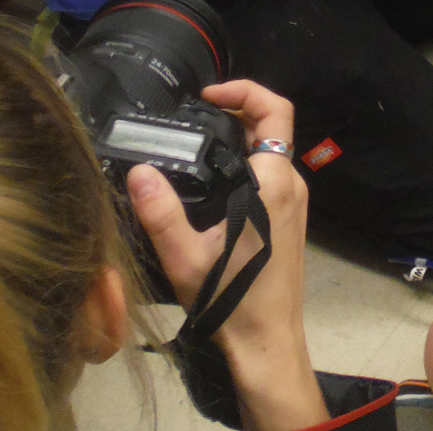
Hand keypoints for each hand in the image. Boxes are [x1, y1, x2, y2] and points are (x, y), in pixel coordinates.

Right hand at [128, 80, 325, 430]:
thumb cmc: (230, 299)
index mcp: (273, 183)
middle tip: (196, 115)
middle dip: (235, 112)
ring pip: (270, 152)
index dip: (245, 90)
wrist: (266, 341)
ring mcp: (294, 203)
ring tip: (198, 141)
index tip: (209, 95)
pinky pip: (270, 175)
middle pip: (271, 127)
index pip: (275, 112)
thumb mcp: (183, 255)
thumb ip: (159, 210)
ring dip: (239, 139)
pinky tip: (213, 180)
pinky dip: (244, 163)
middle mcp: (291, 185)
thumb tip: (138, 171)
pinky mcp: (289, 219)